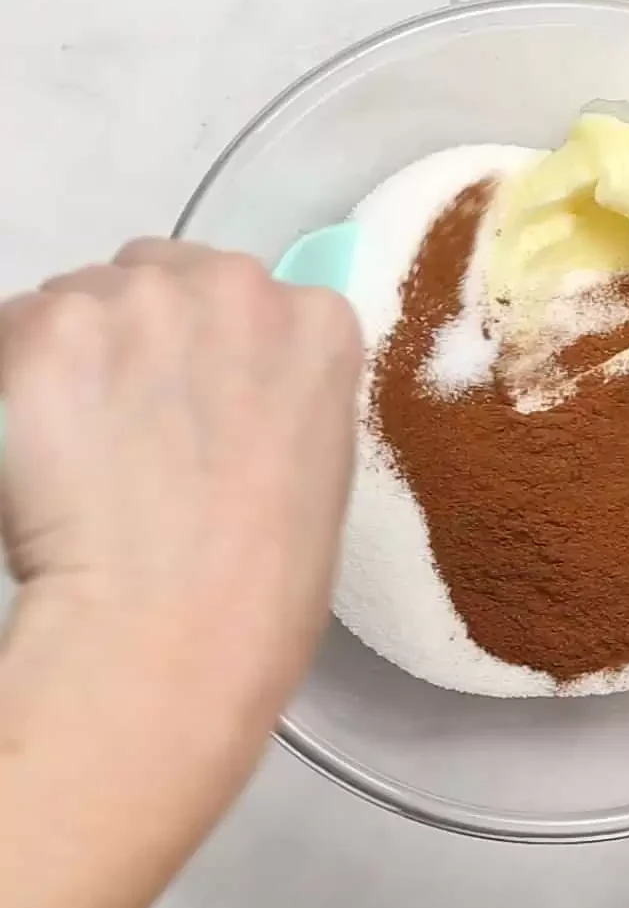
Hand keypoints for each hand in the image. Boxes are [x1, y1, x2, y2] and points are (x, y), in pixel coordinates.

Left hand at [0, 240, 362, 907]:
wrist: (176, 631)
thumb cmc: (269, 581)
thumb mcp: (318, 465)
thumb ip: (276, 394)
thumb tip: (216, 385)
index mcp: (319, 325)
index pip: (247, 298)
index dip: (209, 351)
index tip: (193, 405)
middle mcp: (236, 285)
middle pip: (162, 276)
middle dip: (143, 334)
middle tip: (128, 424)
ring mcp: (141, 299)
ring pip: (83, 299)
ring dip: (76, 354)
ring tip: (79, 446)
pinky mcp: (49, 327)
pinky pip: (15, 328)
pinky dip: (16, 380)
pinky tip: (34, 448)